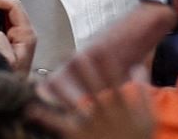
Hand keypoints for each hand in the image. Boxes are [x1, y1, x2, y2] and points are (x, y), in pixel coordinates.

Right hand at [0, 0, 36, 75]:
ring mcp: (17, 35)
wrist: (12, 94)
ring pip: (3, 14)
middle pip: (9, 7)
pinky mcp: (9, 39)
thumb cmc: (11, 80)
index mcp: (26, 34)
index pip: (14, 5)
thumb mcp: (7, 63)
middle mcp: (23, 32)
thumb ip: (1, 45)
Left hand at [32, 62, 153, 138]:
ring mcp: (89, 123)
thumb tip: (137, 66)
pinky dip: (44, 116)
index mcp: (120, 105)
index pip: (113, 78)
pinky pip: (58, 124)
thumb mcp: (147, 116)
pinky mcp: (77, 135)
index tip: (99, 48)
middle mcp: (103, 112)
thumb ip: (142, 91)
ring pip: (72, 101)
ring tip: (46, 74)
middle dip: (83, 68)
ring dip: (59, 88)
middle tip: (71, 53)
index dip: (106, 63)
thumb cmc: (137, 138)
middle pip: (91, 84)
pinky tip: (30, 108)